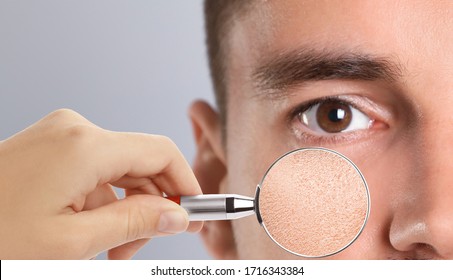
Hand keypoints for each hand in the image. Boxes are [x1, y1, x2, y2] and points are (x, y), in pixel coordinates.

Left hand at [0, 109, 201, 258]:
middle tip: (144, 246)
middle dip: (151, 205)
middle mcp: (75, 130)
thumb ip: (135, 223)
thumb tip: (178, 214)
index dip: (186, 183)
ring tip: (112, 250)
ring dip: (124, 209)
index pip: (161, 152)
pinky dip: (101, 202)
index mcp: (86, 145)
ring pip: (117, 171)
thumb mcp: (74, 243)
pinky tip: (91, 233)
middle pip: (140, 163)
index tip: (196, 212)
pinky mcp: (49, 147)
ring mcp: (59, 136)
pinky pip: (93, 171)